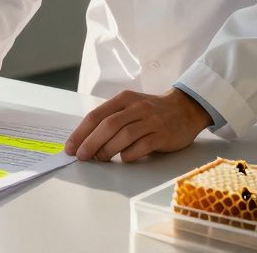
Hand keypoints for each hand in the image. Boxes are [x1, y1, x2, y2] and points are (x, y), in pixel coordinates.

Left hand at [65, 88, 211, 162]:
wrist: (185, 109)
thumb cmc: (151, 111)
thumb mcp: (130, 107)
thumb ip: (111, 119)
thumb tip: (85, 141)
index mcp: (124, 99)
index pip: (96, 115)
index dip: (81, 132)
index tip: (71, 147)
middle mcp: (137, 107)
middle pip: (108, 125)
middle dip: (91, 143)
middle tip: (82, 156)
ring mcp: (151, 120)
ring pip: (124, 136)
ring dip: (108, 150)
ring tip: (100, 159)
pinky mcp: (163, 135)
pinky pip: (142, 146)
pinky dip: (129, 154)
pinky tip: (124, 158)